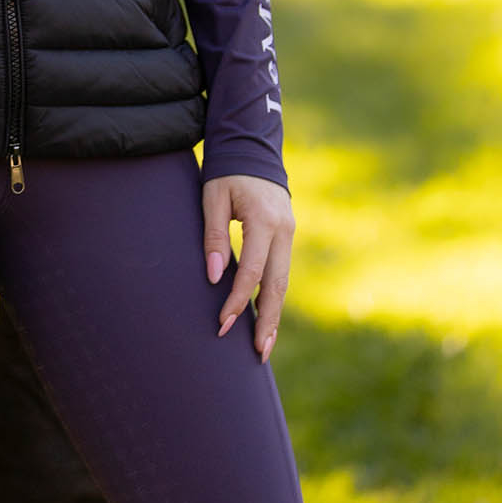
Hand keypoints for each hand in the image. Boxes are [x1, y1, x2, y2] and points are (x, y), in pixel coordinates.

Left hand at [202, 173, 293, 361]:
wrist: (252, 148)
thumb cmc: (226, 172)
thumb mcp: (212, 197)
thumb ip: (213, 236)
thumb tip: (213, 276)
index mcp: (263, 220)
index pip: (252, 271)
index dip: (238, 300)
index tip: (223, 323)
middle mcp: (283, 230)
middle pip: (277, 284)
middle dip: (268, 321)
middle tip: (258, 354)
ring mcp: (289, 233)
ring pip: (284, 282)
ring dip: (274, 315)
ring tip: (264, 347)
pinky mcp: (287, 235)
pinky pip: (282, 271)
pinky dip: (274, 297)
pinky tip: (266, 318)